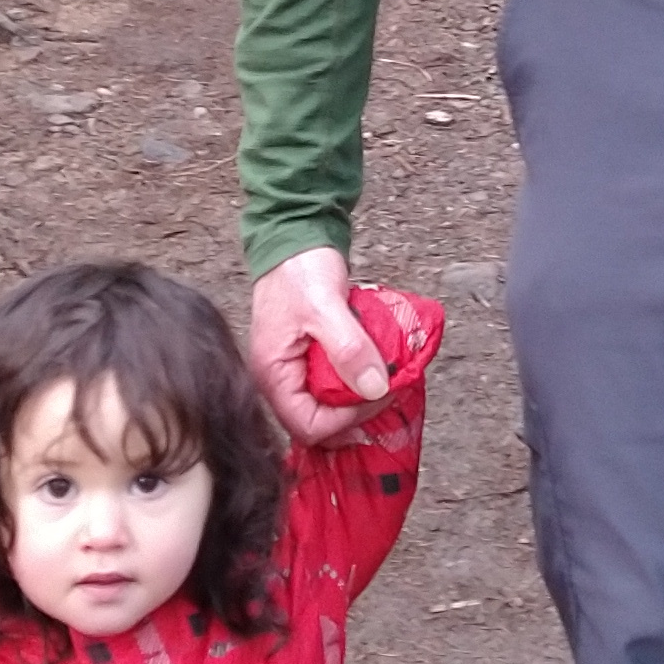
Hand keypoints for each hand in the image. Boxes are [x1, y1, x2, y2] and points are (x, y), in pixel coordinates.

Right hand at [250, 248, 389, 446]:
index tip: (377, 395)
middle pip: (319, 421)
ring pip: (329, 404)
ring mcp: (295, 369)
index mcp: (273, 375)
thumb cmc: (300, 270)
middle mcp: (280, 379)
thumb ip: (349, 349)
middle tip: (389, 391)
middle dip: (356, 412)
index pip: (308, 426)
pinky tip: (378, 367)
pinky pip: (335, 382)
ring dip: (359, 398)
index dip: (345, 420)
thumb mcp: (325, 307)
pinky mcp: (310, 357)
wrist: (296, 236)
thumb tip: (375, 388)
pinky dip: (358, 379)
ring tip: (388, 381)